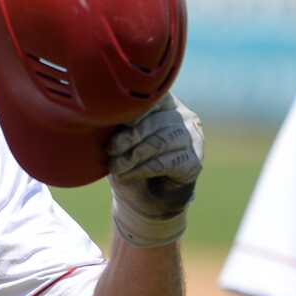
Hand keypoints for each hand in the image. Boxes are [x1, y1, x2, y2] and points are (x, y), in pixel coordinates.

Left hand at [106, 94, 204, 247]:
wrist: (145, 197)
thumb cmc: (129, 159)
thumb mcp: (119, 138)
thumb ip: (117, 125)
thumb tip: (102, 116)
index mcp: (164, 103)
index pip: (156, 98)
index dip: (138, 109)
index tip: (121, 122)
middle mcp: (183, 117)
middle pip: (156, 122)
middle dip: (131, 136)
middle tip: (111, 149)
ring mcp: (192, 139)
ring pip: (161, 142)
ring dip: (134, 155)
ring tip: (115, 166)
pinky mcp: (194, 162)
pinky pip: (167, 163)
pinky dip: (143, 169)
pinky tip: (127, 175)